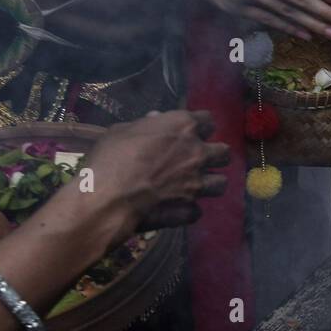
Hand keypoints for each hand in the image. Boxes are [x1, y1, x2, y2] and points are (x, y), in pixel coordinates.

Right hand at [81, 111, 229, 236]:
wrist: (107, 198)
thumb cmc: (110, 157)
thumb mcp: (122, 131)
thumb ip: (146, 126)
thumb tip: (156, 119)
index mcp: (183, 127)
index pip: (207, 120)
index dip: (199, 127)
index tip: (190, 132)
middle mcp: (197, 153)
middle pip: (223, 152)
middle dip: (214, 156)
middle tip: (198, 160)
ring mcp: (197, 183)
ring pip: (221, 183)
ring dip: (211, 183)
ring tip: (196, 186)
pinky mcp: (190, 209)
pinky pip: (198, 210)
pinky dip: (189, 210)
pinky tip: (177, 208)